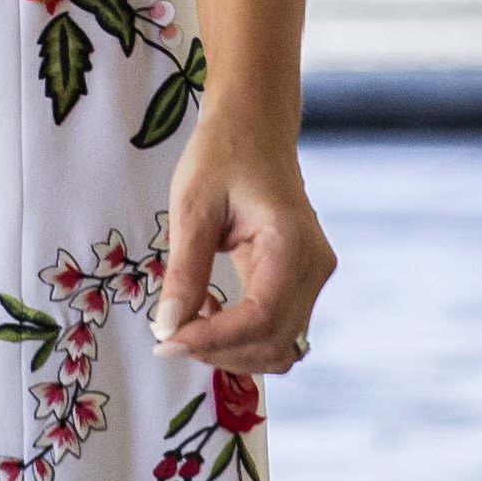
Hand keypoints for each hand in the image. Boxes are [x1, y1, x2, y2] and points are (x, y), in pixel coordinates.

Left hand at [153, 122, 334, 374]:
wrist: (253, 130)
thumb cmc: (220, 158)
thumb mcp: (191, 207)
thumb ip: (183, 270)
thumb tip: (167, 328)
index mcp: (293, 245)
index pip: (261, 317)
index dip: (214, 339)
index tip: (167, 339)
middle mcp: (315, 268)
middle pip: (276, 341)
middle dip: (220, 350)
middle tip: (168, 336)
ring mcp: (313, 277)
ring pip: (282, 344)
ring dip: (233, 349)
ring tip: (186, 322)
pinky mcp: (301, 281)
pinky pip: (278, 326)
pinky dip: (243, 335)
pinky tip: (207, 311)